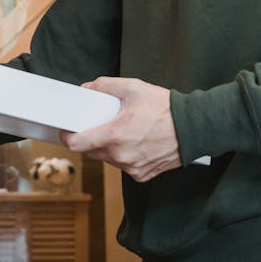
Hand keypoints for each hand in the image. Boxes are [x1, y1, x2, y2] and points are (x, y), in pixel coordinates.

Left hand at [61, 77, 180, 182]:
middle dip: (90, 138)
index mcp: (115, 135)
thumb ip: (105, 86)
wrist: (193, 128)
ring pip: (107, 159)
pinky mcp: (142, 175)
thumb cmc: (165, 108)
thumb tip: (87, 89)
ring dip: (107, 147)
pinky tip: (135, 142)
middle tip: (98, 123)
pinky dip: (124, 156)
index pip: (76, 144)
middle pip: (90, 152)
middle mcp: (121, 156)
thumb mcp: (133, 87)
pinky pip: (123, 166)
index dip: (67, 136)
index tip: (67, 129)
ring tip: (121, 131)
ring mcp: (132, 168)